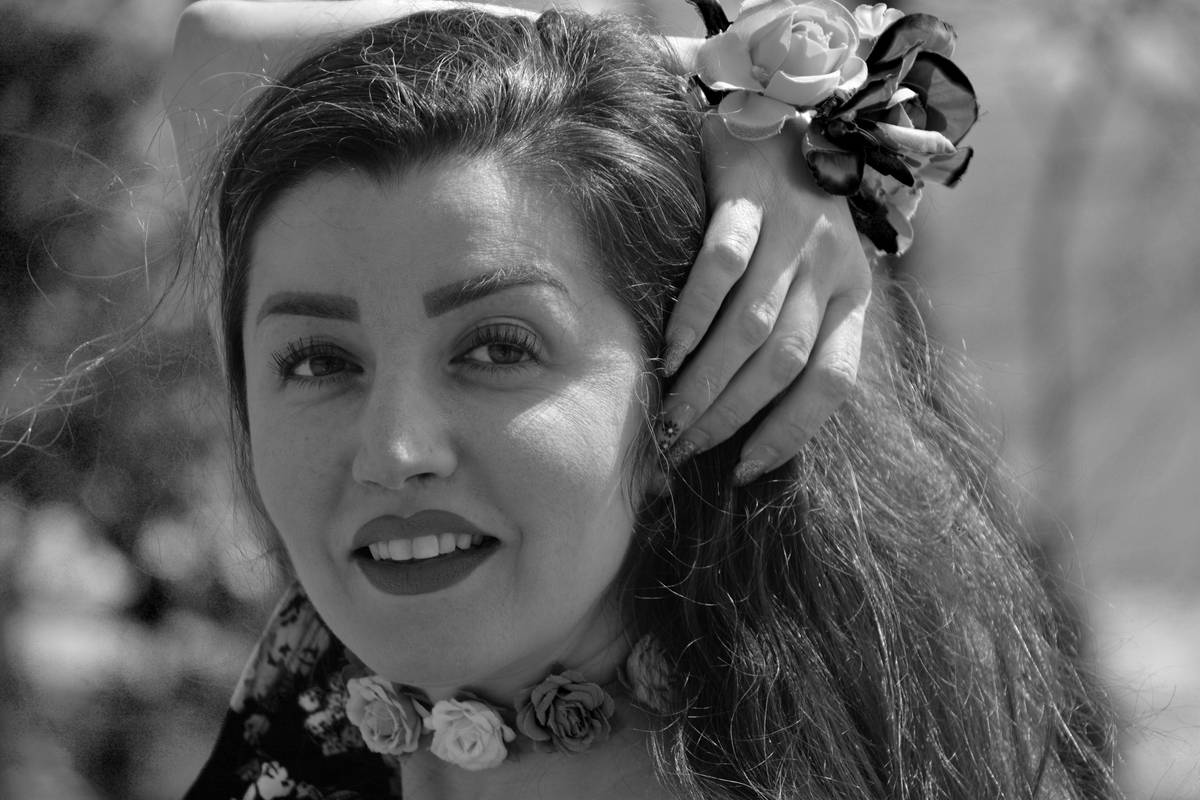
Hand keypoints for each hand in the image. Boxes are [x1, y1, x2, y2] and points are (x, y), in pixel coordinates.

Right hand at [659, 116, 871, 483]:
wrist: (777, 112)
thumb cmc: (788, 217)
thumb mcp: (813, 275)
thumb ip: (797, 331)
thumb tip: (744, 420)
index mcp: (853, 294)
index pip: (831, 381)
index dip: (790, 432)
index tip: (745, 469)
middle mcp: (832, 265)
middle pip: (783, 361)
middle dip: (732, 415)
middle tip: (684, 448)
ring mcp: (793, 228)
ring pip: (753, 325)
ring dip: (707, 379)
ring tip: (670, 415)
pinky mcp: (750, 195)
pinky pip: (723, 265)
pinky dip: (693, 315)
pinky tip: (668, 350)